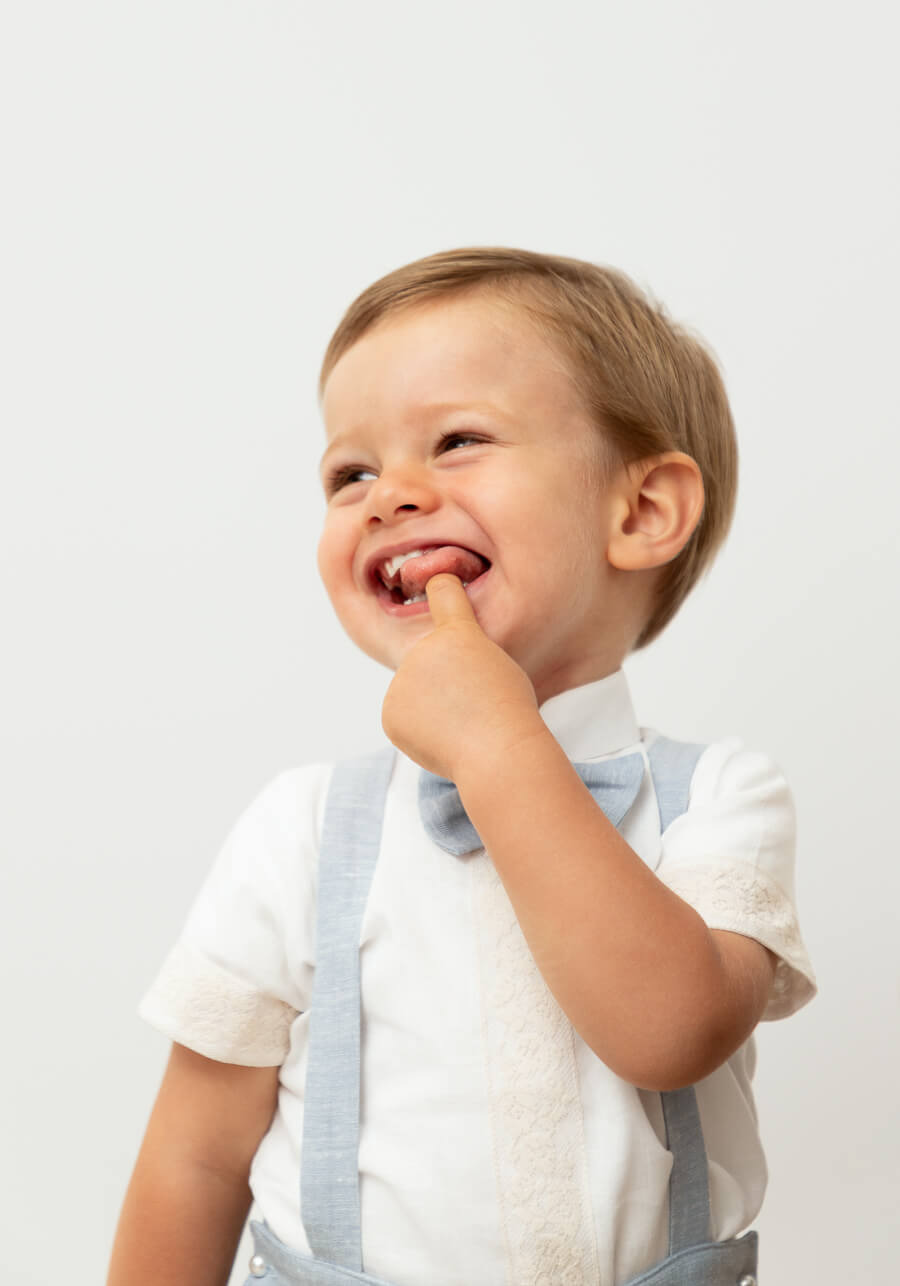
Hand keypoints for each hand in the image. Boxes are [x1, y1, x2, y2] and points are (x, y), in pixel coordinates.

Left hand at [381, 574, 543, 781]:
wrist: (498, 752)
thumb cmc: (511, 714)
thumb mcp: (502, 668)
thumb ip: (469, 660)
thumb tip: (442, 677)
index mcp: (459, 634)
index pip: (445, 596)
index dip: (441, 586)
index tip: (436, 578)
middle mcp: (424, 650)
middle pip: (429, 664)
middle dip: (443, 684)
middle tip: (473, 705)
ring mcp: (403, 681)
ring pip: (415, 693)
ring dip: (432, 708)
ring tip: (463, 724)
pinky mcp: (390, 713)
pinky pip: (405, 718)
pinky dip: (420, 730)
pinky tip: (444, 737)